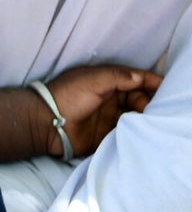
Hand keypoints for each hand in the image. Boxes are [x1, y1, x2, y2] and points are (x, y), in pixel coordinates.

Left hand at [42, 66, 161, 156]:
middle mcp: (110, 98)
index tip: (167, 87)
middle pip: (139, 98)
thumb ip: (117, 77)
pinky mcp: (106, 134)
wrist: (46, 124)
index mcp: (107, 82)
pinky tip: (145, 133)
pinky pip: (127, 132)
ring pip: (136, 115)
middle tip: (152, 109)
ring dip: (145, 117)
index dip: (151, 82)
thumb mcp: (92, 80)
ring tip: (152, 121)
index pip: (135, 79)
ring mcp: (109, 117)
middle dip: (150, 101)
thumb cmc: (67, 97)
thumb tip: (140, 78)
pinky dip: (137, 131)